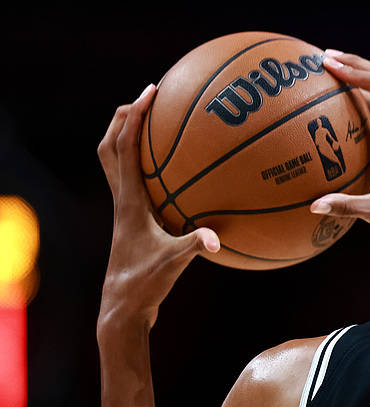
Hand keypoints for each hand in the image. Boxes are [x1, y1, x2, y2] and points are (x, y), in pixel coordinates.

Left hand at [96, 85, 219, 332]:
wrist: (123, 307)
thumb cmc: (146, 284)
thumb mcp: (173, 264)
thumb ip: (194, 247)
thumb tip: (218, 238)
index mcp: (128, 203)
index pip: (125, 148)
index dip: (135, 117)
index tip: (150, 93)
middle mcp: (121, 201)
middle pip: (109, 147)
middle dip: (124, 118)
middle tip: (146, 99)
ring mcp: (124, 211)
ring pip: (117, 164)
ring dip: (130, 140)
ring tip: (156, 126)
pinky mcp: (132, 223)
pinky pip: (136, 184)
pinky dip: (150, 170)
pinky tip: (178, 175)